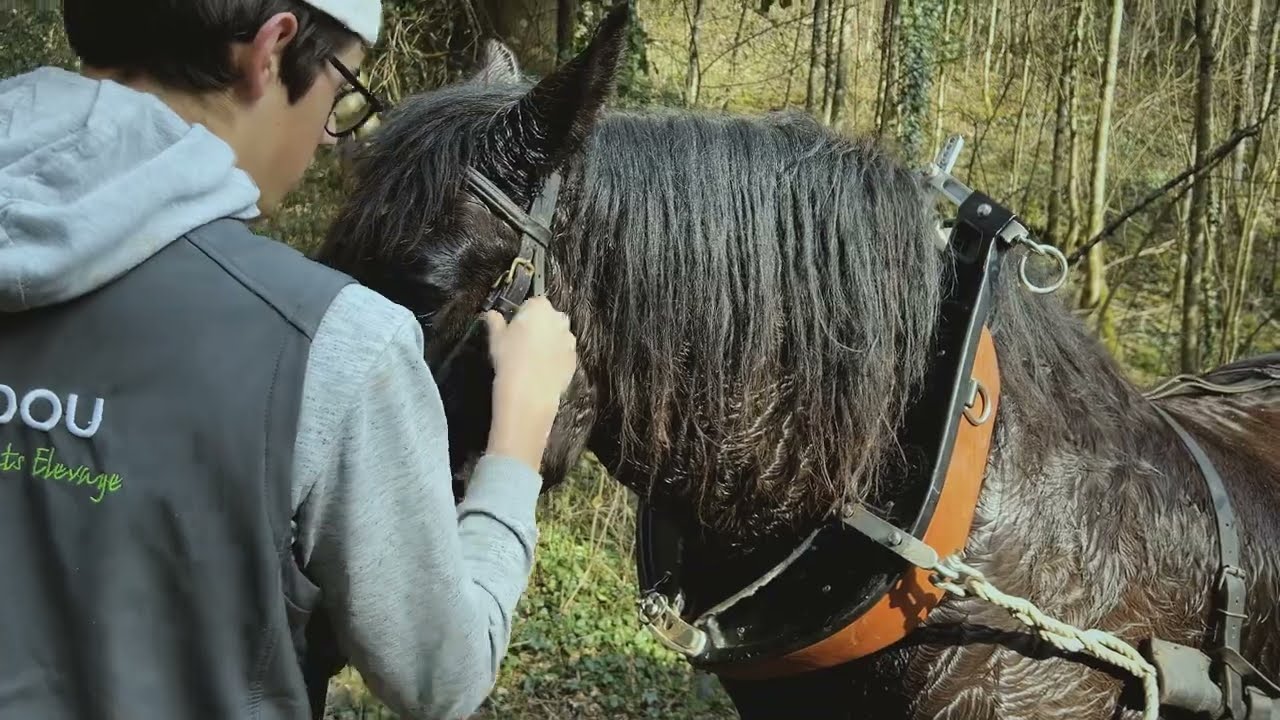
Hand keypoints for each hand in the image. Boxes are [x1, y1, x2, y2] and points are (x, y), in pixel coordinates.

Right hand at [483, 296, 578, 468]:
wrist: (529, 392)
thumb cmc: (509, 359)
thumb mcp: (496, 338)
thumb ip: (495, 322)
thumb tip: (490, 314)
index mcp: (540, 308)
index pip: (533, 303)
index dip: (524, 314)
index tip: (515, 326)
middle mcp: (559, 320)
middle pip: (549, 318)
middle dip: (539, 326)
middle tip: (523, 342)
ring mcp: (569, 340)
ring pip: (558, 336)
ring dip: (549, 342)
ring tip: (532, 358)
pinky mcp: (574, 359)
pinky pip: (563, 354)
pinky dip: (555, 358)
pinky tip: (542, 370)